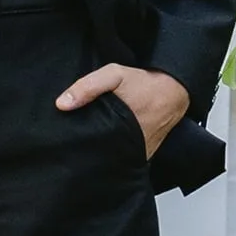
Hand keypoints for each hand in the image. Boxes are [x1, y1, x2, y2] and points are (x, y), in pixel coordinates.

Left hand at [57, 63, 189, 161]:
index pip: (90, 147)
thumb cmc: (144, 83)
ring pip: (112, 160)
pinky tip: (105, 147)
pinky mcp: (144, 155)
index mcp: (120, 128)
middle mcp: (130, 145)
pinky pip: (126, 160)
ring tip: (86, 149)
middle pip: (99, 157)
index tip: (64, 143)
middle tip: (72, 146)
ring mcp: (139, 153)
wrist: (174, 90)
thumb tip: (62, 104)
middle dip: (85, 153)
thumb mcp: (114, 75)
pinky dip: (115, 155)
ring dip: (101, 155)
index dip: (76, 146)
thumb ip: (88, 87)